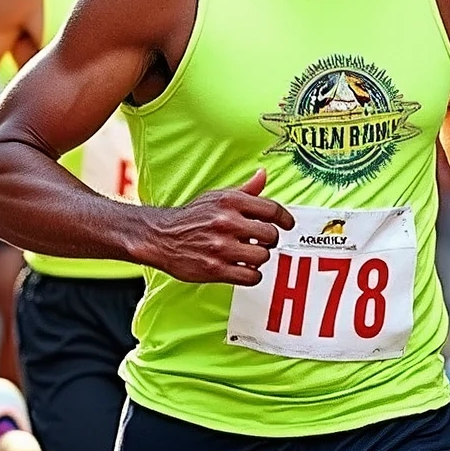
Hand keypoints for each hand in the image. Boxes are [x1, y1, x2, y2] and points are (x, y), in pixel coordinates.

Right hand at [137, 167, 293, 285]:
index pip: (271, 209)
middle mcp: (227, 222)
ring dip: (259, 258)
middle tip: (260, 242)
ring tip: (248, 255)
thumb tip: (263, 175)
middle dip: (269, 240)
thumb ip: (245, 191)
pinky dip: (251, 274)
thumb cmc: (191, 217)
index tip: (288, 225)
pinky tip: (243, 268)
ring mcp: (221, 247)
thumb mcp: (216, 197)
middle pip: (271, 235)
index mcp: (230, 202)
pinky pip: (251, 276)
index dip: (285, 219)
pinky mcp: (216, 269)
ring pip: (263, 257)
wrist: (161, 237)